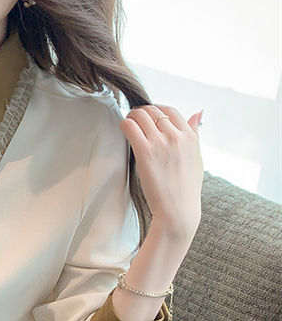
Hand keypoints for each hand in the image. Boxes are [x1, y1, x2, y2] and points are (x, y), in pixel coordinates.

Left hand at [119, 104, 203, 236]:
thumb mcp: (197, 158)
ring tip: (127, 124)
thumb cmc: (186, 189)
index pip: (170, 111)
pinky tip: (122, 129)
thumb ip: (195, 134)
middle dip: (142, 113)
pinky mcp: (145, 152)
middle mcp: (176, 136)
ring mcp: (160, 143)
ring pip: (141, 115)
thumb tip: (199, 113)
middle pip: (154, 111)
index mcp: (190, 137)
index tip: (148, 117)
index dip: (156, 110)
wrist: (177, 210)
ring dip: (131, 117)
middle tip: (134, 120)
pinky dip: (124, 124)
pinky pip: (130, 127)